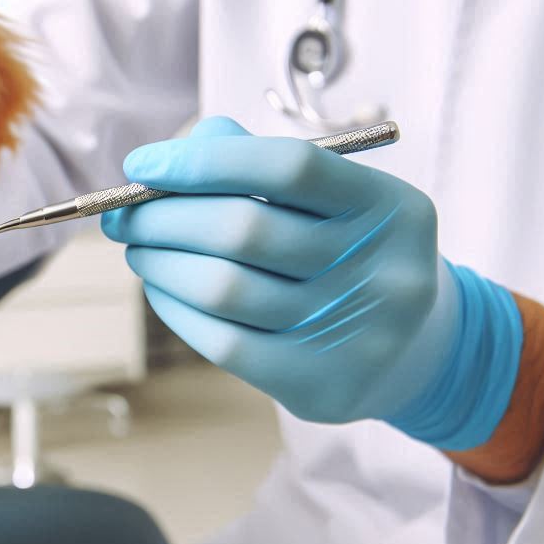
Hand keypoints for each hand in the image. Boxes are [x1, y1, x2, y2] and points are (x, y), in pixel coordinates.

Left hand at [101, 117, 521, 448]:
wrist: (418, 348)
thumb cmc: (349, 254)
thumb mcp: (332, 200)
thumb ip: (257, 162)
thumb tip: (172, 158)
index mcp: (389, 208)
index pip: (287, 167)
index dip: (203, 161)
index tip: (143, 163)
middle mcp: (380, 270)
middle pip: (243, 230)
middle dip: (163, 217)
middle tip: (125, 215)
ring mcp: (353, 334)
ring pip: (222, 288)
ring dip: (160, 263)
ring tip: (141, 250)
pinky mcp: (319, 385)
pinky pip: (223, 342)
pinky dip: (176, 309)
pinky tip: (163, 289)